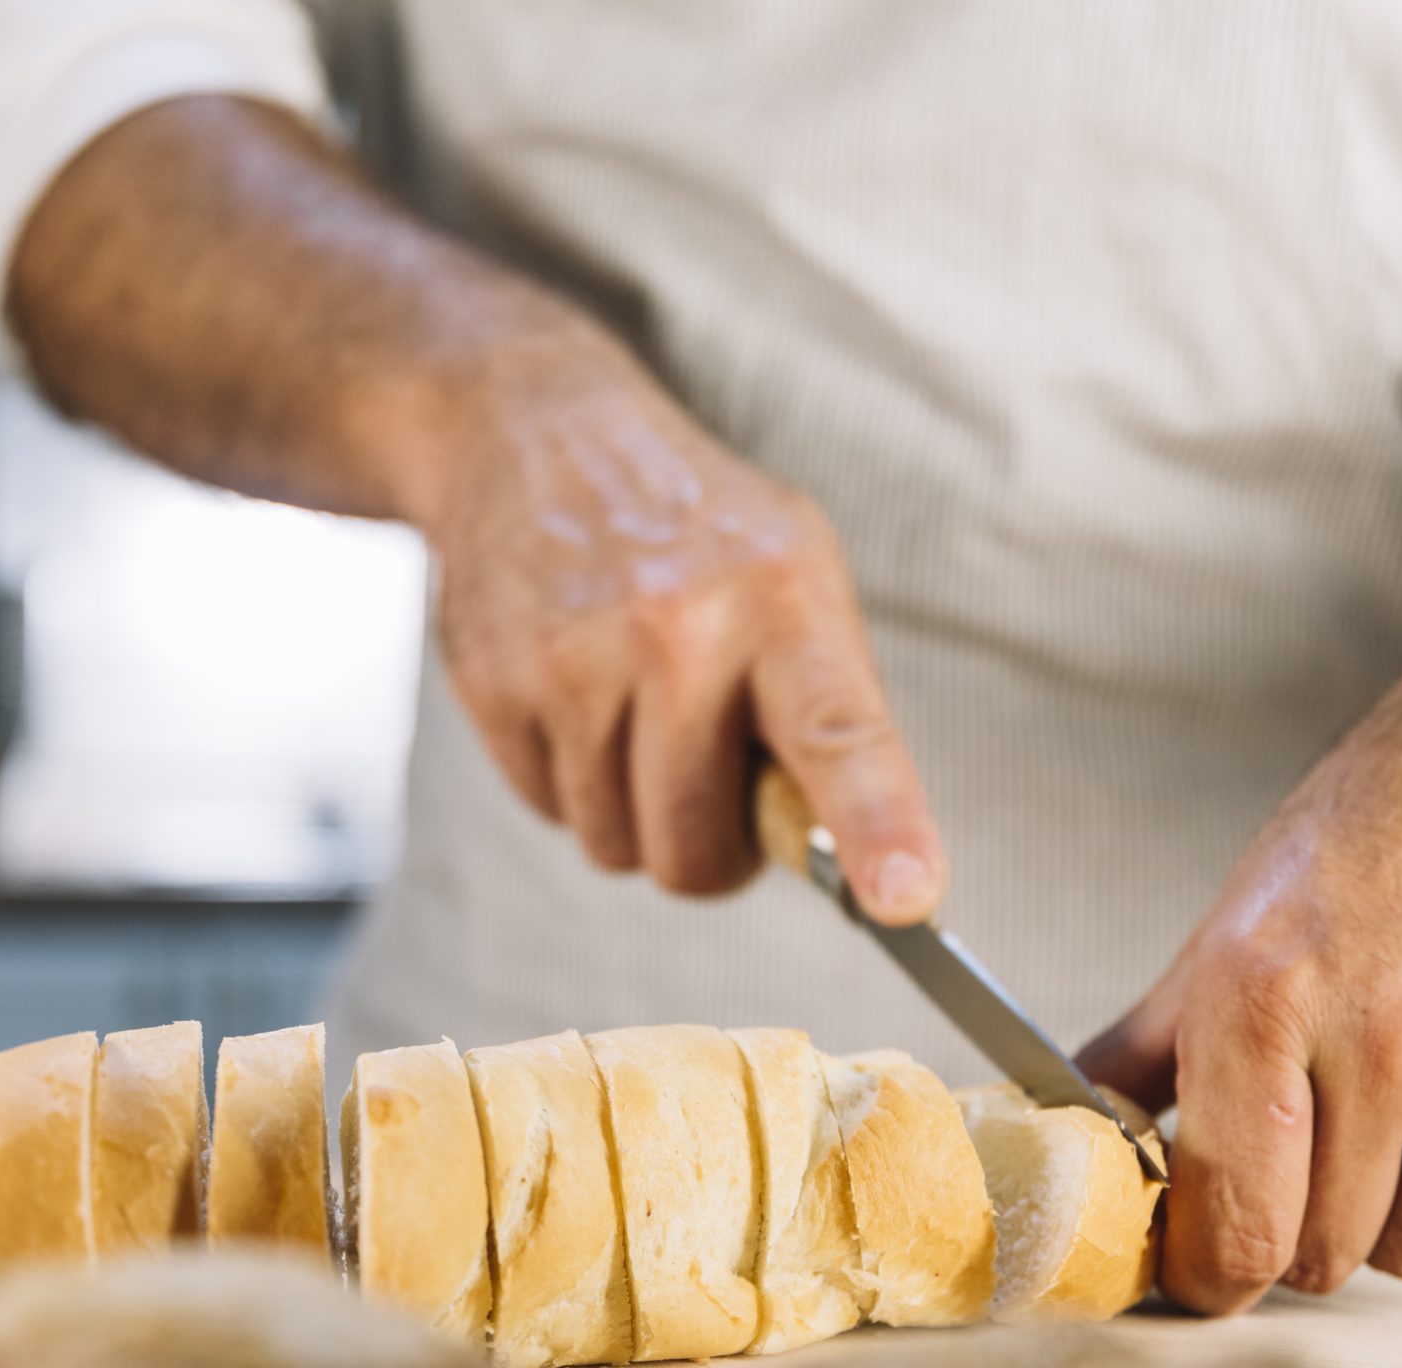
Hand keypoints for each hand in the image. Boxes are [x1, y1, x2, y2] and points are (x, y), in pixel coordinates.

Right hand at [412, 321, 944, 919]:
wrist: (537, 433)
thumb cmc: (695, 535)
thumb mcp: (796, 576)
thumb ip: (833, 713)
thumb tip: (858, 866)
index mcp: (782, 600)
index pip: (841, 735)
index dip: (878, 827)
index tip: (906, 898)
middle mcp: (678, 626)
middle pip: (694, 850)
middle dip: (706, 845)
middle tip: (708, 770)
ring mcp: (576, 656)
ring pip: (616, 843)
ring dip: (631, 810)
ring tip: (635, 710)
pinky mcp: (495, 680)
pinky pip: (549, 810)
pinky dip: (568, 778)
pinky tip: (575, 695)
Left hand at [1078, 712, 1401, 1313]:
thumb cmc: (1362, 854)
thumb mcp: (1225, 935)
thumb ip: (1142, 1054)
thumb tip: (1059, 1140)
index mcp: (1270, 998)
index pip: (1237, 1225)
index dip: (1213, 1277)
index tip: (1210, 1277)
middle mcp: (1390, 1040)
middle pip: (1326, 1254)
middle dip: (1304, 1225)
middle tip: (1313, 1146)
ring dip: (1395, 1212)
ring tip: (1396, 1110)